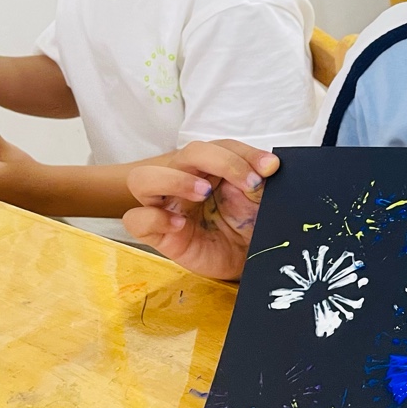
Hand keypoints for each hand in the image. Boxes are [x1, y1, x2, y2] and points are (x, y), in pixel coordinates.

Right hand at [124, 140, 278, 280]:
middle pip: (187, 153)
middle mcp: (185, 181)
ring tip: (204, 192)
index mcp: (211, 168)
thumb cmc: (249, 225)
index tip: (270, 167)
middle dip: (220, 161)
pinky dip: (154, 217)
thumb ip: (262, 182)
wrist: (247, 261)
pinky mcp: (158, 234)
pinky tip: (179, 224)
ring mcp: (168, 206)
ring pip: (142, 178)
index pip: (221, 146)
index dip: (244, 153)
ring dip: (174, 180)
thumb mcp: (262, 201)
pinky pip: (136, 219)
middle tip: (249, 183)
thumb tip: (269, 166)